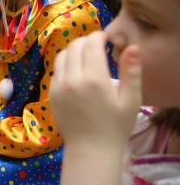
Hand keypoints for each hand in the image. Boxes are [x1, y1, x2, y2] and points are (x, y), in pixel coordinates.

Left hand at [50, 31, 141, 151]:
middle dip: (86, 41)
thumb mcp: (130, 99)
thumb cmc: (115, 125)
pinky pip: (56, 70)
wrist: (90, 149)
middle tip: (97, 45)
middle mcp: (72, 79)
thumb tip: (132, 47)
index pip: (91, 44)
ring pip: (62, 55)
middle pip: (75, 46)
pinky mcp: (51, 93)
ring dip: (73, 50)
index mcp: (94, 78)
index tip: (106, 37)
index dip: (98, 36)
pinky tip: (76, 71)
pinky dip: (65, 64)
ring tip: (85, 55)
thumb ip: (131, 71)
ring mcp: (58, 86)